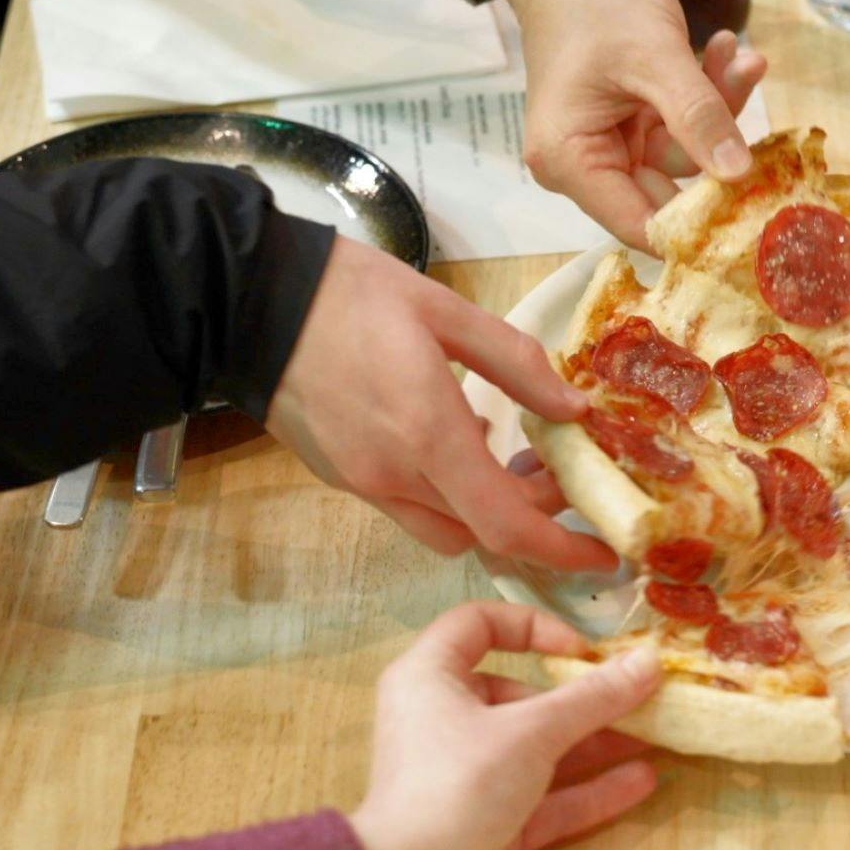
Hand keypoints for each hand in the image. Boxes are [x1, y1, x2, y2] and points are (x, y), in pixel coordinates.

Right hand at [265, 237, 617, 570]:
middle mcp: (395, 477)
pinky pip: (410, 508)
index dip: (562, 549)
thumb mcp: (447, 312)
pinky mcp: (342, 478)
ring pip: (446, 530)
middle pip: (484, 535)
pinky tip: (456, 441)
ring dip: (488, 512)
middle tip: (559, 473)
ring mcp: (363, 483)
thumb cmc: (350, 295)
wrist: (247, 302)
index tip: (602, 553)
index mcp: (428, 436)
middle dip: (533, 519)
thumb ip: (517, 363)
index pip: (508, 526)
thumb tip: (573, 408)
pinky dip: (449, 495)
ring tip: (510, 459)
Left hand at [351, 602, 662, 849]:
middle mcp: (446, 722)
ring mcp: (470, 777)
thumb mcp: (532, 731)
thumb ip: (593, 698)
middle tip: (640, 698)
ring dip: (597, 745)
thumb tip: (650, 661)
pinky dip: (589, 790)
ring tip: (657, 738)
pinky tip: (641, 782)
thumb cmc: (459, 783)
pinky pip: (545, 799)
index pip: (477, 626)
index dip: (531, 626)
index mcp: (431, 679)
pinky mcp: (491, 825)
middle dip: (584, 700)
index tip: (580, 649)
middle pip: (522, 696)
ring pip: (540, 751)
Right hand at [460, 0, 765, 249]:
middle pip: (669, 187)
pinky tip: (725, 50)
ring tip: (742, 53)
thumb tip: (738, 176)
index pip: (641, 223)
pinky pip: (681, 126)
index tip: (758, 201)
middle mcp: (584, 165)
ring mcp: (610, 145)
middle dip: (716, 139)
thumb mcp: (653, 56)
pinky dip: (706, 93)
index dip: (698, 223)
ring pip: (684, 152)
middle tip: (749, 78)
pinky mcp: (632, 125)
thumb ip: (697, 117)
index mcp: (570, 161)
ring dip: (718, 104)